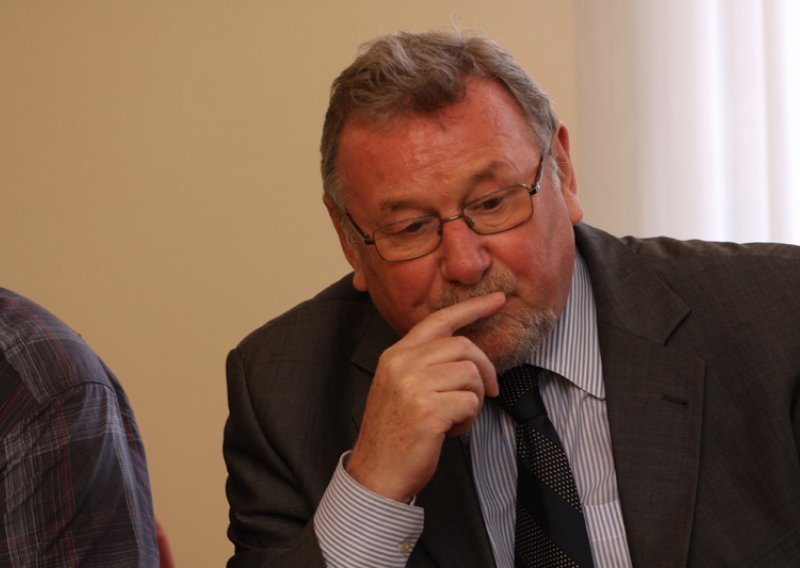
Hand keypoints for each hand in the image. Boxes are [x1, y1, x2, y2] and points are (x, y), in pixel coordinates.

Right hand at [346, 292, 504, 502]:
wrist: (376, 473)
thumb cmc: (394, 433)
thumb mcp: (400, 387)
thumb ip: (424, 363)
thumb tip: (468, 353)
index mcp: (396, 355)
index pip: (439, 320)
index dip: (471, 308)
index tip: (497, 301)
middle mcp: (403, 364)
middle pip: (463, 346)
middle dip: (485, 369)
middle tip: (490, 391)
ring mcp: (414, 386)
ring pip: (471, 375)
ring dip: (474, 400)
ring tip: (456, 417)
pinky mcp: (429, 410)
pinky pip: (470, 402)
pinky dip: (469, 420)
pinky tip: (451, 431)